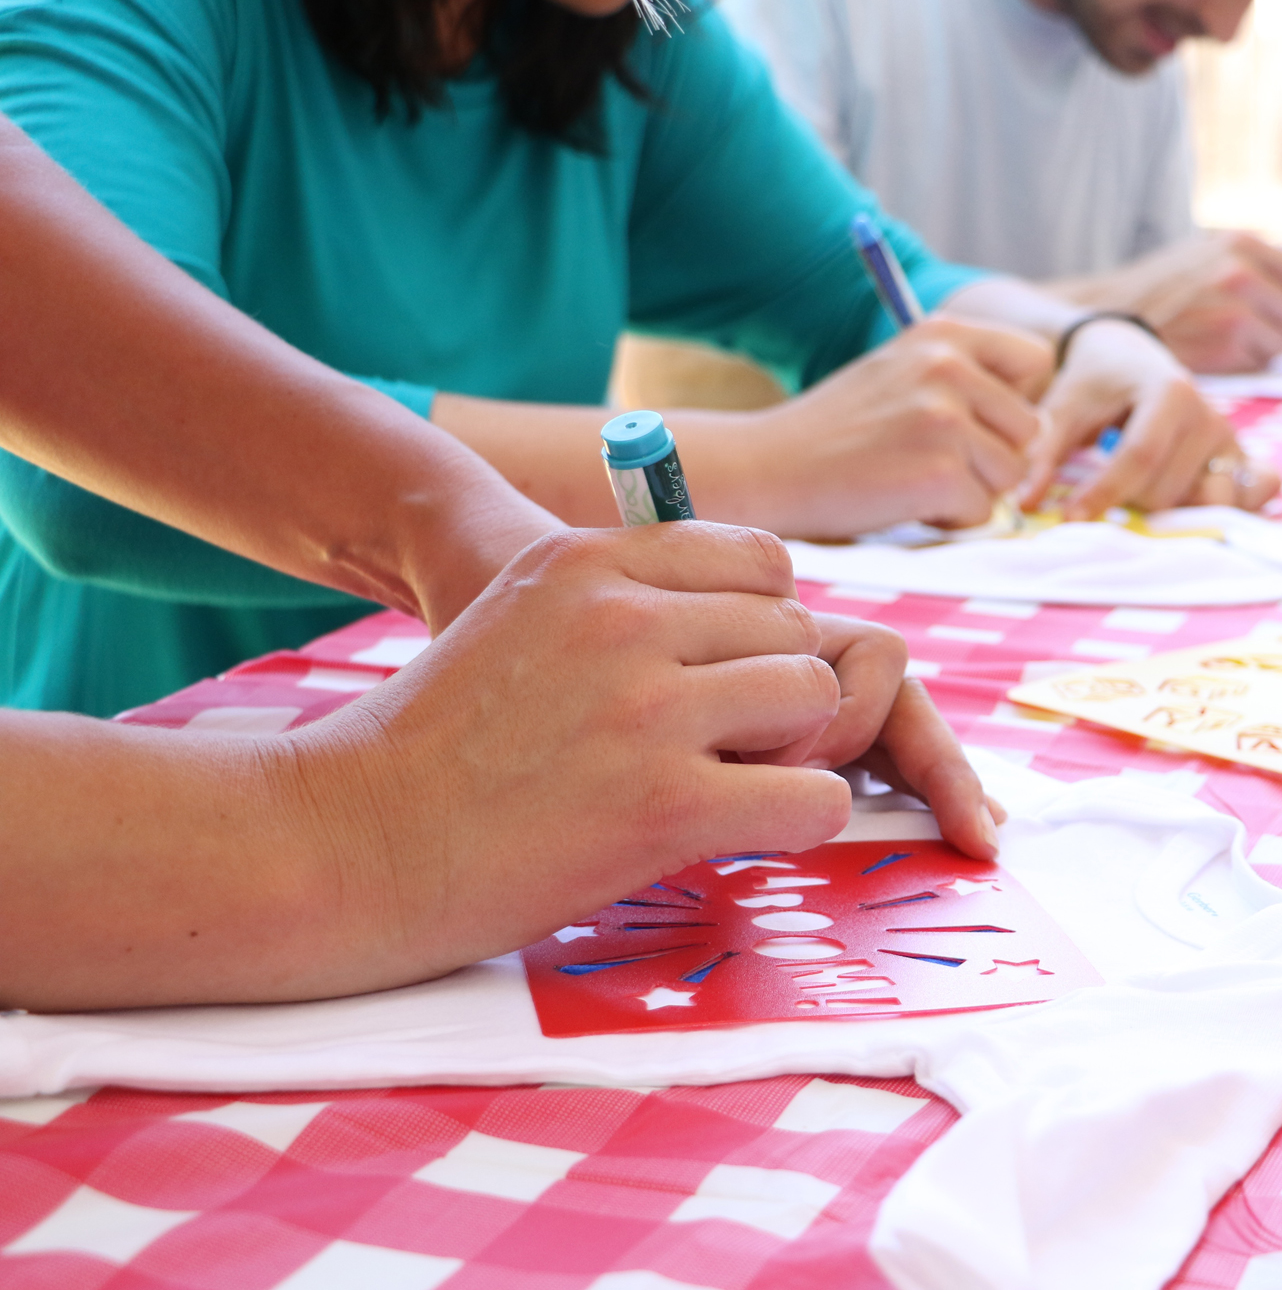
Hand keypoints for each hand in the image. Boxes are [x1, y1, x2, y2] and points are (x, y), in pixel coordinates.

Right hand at [293, 522, 991, 990]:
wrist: (346, 842)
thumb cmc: (432, 748)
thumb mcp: (519, 618)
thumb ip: (618, 601)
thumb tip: (741, 615)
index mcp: (585, 561)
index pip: (759, 561)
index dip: (760, 627)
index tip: (723, 678)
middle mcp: (623, 618)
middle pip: (792, 628)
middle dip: (777, 689)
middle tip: (727, 747)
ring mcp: (647, 709)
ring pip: (813, 696)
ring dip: (792, 749)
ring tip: (728, 785)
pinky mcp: (665, 804)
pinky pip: (814, 796)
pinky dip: (802, 818)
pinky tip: (746, 830)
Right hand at [706, 317, 1049, 536]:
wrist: (768, 468)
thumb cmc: (837, 432)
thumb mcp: (901, 373)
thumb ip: (965, 379)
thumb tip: (1040, 421)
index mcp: (944, 333)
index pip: (1036, 362)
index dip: (1016, 402)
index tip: (976, 423)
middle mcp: (949, 367)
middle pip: (1031, 429)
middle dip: (993, 457)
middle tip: (932, 461)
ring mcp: (945, 419)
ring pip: (1010, 476)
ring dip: (971, 491)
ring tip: (912, 479)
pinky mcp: (939, 473)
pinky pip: (981, 513)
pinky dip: (947, 520)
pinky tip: (900, 500)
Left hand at [1021, 318, 1278, 519]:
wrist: (1129, 357)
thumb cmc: (1094, 382)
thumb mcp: (1064, 407)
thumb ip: (1044, 454)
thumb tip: (1024, 503)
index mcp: (1170, 391)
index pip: (1140, 456)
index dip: (1104, 492)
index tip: (1070, 518)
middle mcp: (1209, 415)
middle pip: (1166, 489)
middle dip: (1127, 500)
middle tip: (1099, 489)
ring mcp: (1229, 440)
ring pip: (1197, 505)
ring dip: (1162, 511)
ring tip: (1135, 494)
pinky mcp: (1240, 460)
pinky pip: (1247, 498)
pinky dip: (1225, 510)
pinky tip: (1194, 512)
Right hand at [1098, 232, 1281, 373]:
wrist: (1110, 315)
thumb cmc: (1162, 292)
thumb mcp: (1207, 257)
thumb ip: (1257, 266)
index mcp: (1242, 242)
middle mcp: (1243, 267)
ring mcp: (1236, 303)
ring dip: (1273, 349)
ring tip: (1243, 347)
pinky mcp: (1227, 338)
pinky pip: (1262, 359)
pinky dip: (1250, 363)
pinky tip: (1223, 357)